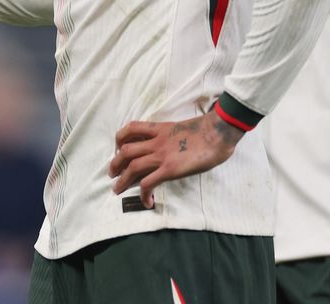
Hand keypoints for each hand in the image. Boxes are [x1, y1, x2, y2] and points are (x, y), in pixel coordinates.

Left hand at [108, 108, 243, 208]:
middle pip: (126, 150)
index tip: (119, 148)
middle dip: (115, 163)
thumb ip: (172, 135)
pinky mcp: (169, 169)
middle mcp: (155, 142)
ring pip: (132, 167)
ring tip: (117, 189)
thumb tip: (173, 145)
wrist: (217, 132)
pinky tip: (146, 201)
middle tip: (112, 173)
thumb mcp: (182, 127)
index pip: (131, 129)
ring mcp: (161, 155)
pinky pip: (149, 182)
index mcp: (159, 129)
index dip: (120, 139)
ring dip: (122, 180)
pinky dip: (143, 193)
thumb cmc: (207, 129)